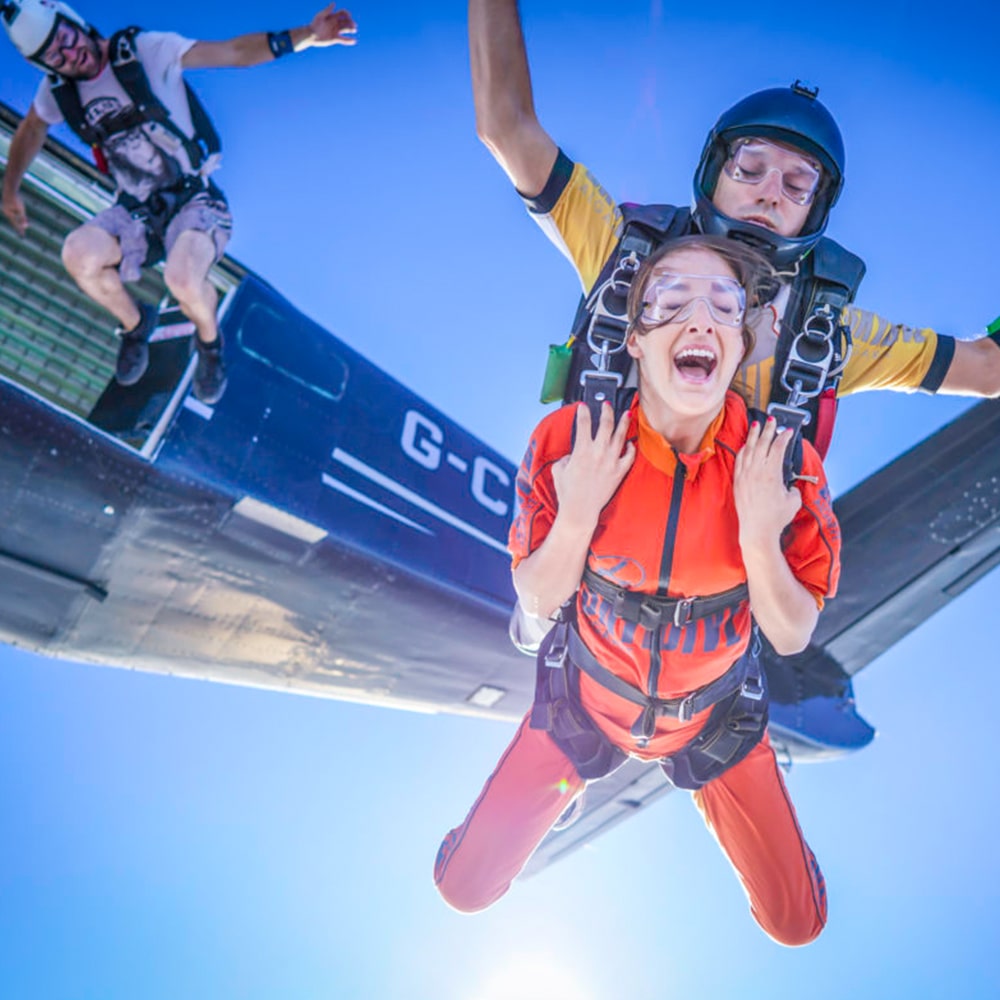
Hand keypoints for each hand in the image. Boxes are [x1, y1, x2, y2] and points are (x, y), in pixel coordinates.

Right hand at [2, 190, 27, 235]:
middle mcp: (6, 213)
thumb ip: (23, 218)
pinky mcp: (7, 206)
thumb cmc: (15, 200)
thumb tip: (26, 227)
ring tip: (20, 227)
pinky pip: (12, 214)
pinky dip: (15, 217)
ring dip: (16, 222)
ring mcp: (6, 209)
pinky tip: (17, 217)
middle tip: (22, 233)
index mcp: (9, 215)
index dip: (20, 230)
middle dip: (17, 227)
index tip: (23, 235)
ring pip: (12, 218)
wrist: (10, 189)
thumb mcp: (21, 210)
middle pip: (13, 222)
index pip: (16, 224)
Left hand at [309, 5, 357, 45]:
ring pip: (346, 30)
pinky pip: (343, 40)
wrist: (311, 35)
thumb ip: (327, 10)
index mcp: (333, 17)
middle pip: (346, 21)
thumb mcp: (321, 16)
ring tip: (354, 30)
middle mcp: (335, 23)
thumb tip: (334, 3)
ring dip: (351, 29)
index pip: (342, 13)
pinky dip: (348, 40)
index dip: (347, 14)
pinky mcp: (335, 39)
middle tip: (353, 25)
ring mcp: (336, 31)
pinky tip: (354, 41)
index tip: (348, 16)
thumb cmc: (315, 24)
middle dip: (350, 22)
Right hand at [551, 403, 634, 532]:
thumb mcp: (559, 469)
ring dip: (623, 422)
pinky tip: (630, 442)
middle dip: (606, 410)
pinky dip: (631, 448)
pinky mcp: (619, 472)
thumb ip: (567, 456)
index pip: (583, 423)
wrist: (580, 510)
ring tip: (626, 413)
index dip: (583, 411)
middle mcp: (598, 453)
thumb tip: (574, 453)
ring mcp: (611, 462)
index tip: (583, 405)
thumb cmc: (567, 492)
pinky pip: (629, 456)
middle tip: (607, 404)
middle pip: (605, 424)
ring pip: (620, 436)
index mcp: (581, 450)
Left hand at [734, 417, 801, 549]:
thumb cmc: (775, 518)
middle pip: (762, 444)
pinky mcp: (738, 481)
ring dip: (753, 435)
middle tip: (772, 420)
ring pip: (748, 449)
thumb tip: (788, 483)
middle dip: (768, 429)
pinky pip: (739, 460)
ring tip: (756, 424)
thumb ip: (792, 486)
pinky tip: (746, 444)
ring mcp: (745, 476)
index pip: (777, 448)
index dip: (784, 437)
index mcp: (771, 474)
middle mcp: (756, 472)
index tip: (788, 430)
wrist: (757, 530)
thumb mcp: (793, 500)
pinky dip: (743, 449)